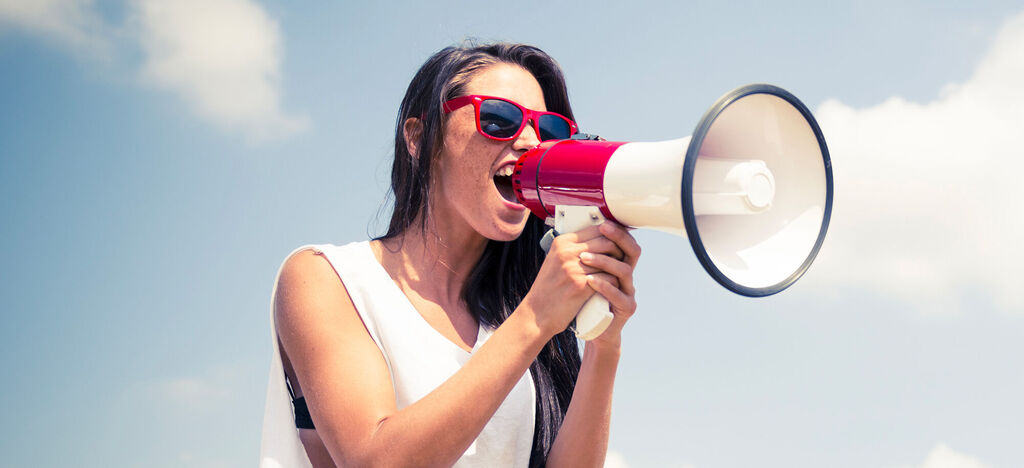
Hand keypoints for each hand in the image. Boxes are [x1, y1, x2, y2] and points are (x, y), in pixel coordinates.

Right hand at [519, 222, 639, 342]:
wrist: (538, 313)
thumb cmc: (548, 288)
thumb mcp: (556, 260)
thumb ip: (573, 249)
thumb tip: (598, 239)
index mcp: (562, 243)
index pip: (596, 229)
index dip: (611, 235)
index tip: (618, 242)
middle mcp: (567, 252)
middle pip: (606, 241)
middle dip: (618, 250)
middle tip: (622, 259)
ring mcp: (574, 269)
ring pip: (610, 260)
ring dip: (618, 267)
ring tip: (620, 272)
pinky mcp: (581, 286)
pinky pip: (608, 278)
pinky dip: (613, 282)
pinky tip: (613, 286)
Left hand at [578, 222, 639, 349]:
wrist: (593, 329)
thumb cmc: (586, 300)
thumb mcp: (584, 274)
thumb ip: (585, 257)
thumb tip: (572, 233)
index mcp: (618, 265)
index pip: (624, 242)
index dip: (616, 230)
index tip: (601, 222)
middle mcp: (627, 277)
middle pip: (632, 251)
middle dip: (617, 238)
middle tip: (601, 230)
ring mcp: (629, 292)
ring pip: (625, 270)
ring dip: (604, 261)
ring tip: (584, 259)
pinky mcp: (626, 308)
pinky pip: (618, 294)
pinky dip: (604, 286)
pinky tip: (590, 281)